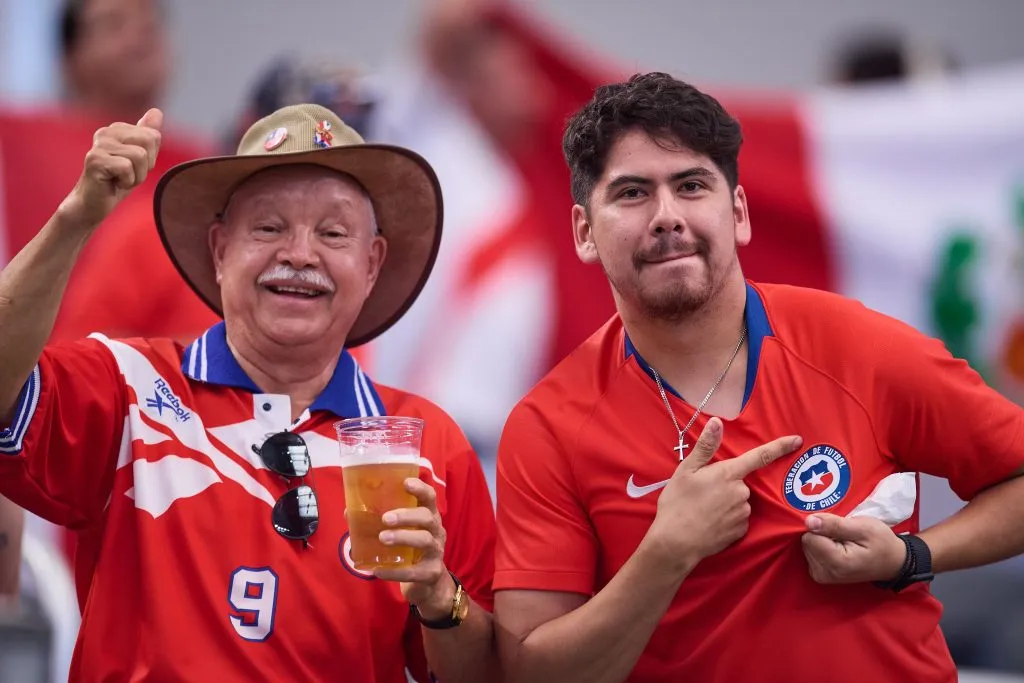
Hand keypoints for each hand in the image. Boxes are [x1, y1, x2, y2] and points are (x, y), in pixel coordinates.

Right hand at [59, 108, 162, 229]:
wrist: (95, 203)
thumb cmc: (118, 181)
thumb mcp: (139, 158)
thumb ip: (147, 134)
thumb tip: (157, 111)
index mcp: (118, 129)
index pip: (153, 136)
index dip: (150, 158)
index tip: (133, 167)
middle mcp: (106, 132)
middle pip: (149, 141)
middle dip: (146, 165)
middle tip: (127, 174)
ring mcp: (99, 144)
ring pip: (140, 156)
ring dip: (136, 175)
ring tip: (119, 179)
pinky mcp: (95, 159)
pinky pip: (127, 168)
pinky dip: (127, 181)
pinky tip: (113, 183)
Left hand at [373, 478, 454, 618]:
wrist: (427, 583)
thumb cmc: (410, 550)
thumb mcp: (400, 532)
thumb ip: (379, 522)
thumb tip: (349, 512)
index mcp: (428, 517)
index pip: (429, 498)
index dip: (420, 489)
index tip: (405, 483)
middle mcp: (436, 531)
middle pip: (427, 517)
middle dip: (406, 515)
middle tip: (385, 518)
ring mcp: (436, 552)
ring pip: (424, 540)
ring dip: (402, 537)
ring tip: (382, 538)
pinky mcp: (430, 573)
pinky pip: (414, 571)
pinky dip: (395, 571)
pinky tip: (378, 570)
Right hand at [646, 418, 802, 571]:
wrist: (676, 541)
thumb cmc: (677, 502)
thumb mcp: (686, 470)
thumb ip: (706, 446)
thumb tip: (717, 421)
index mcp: (728, 474)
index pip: (759, 456)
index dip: (779, 447)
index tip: (797, 440)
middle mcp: (741, 492)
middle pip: (742, 482)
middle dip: (727, 485)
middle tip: (703, 493)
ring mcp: (743, 513)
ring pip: (740, 501)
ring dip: (727, 502)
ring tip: (704, 509)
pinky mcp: (742, 531)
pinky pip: (739, 518)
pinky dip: (728, 518)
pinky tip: (711, 522)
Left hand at [801, 513, 907, 583]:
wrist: (892, 563)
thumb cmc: (880, 542)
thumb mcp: (863, 527)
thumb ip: (834, 525)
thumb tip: (808, 521)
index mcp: (836, 562)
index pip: (810, 537)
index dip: (823, 527)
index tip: (840, 529)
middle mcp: (825, 573)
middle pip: (807, 542)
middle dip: (822, 534)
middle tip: (844, 536)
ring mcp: (821, 576)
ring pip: (807, 547)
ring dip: (823, 541)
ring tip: (843, 543)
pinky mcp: (819, 575)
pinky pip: (810, 553)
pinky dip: (822, 548)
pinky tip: (837, 549)